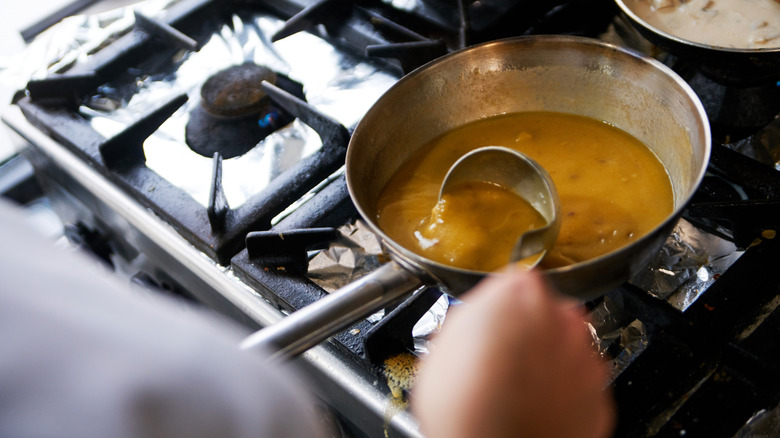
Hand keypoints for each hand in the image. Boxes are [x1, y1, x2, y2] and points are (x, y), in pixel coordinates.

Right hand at [411, 269, 614, 437]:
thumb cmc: (466, 406)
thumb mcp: (442, 345)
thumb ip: (471, 316)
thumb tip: (479, 316)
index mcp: (520, 293)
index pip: (516, 279)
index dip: (499, 303)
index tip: (491, 321)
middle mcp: (562, 318)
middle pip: (546, 311)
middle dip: (529, 330)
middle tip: (502, 360)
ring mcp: (585, 358)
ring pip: (567, 347)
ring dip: (549, 361)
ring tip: (517, 390)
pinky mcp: (599, 396)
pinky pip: (581, 385)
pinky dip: (565, 394)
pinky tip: (536, 409)